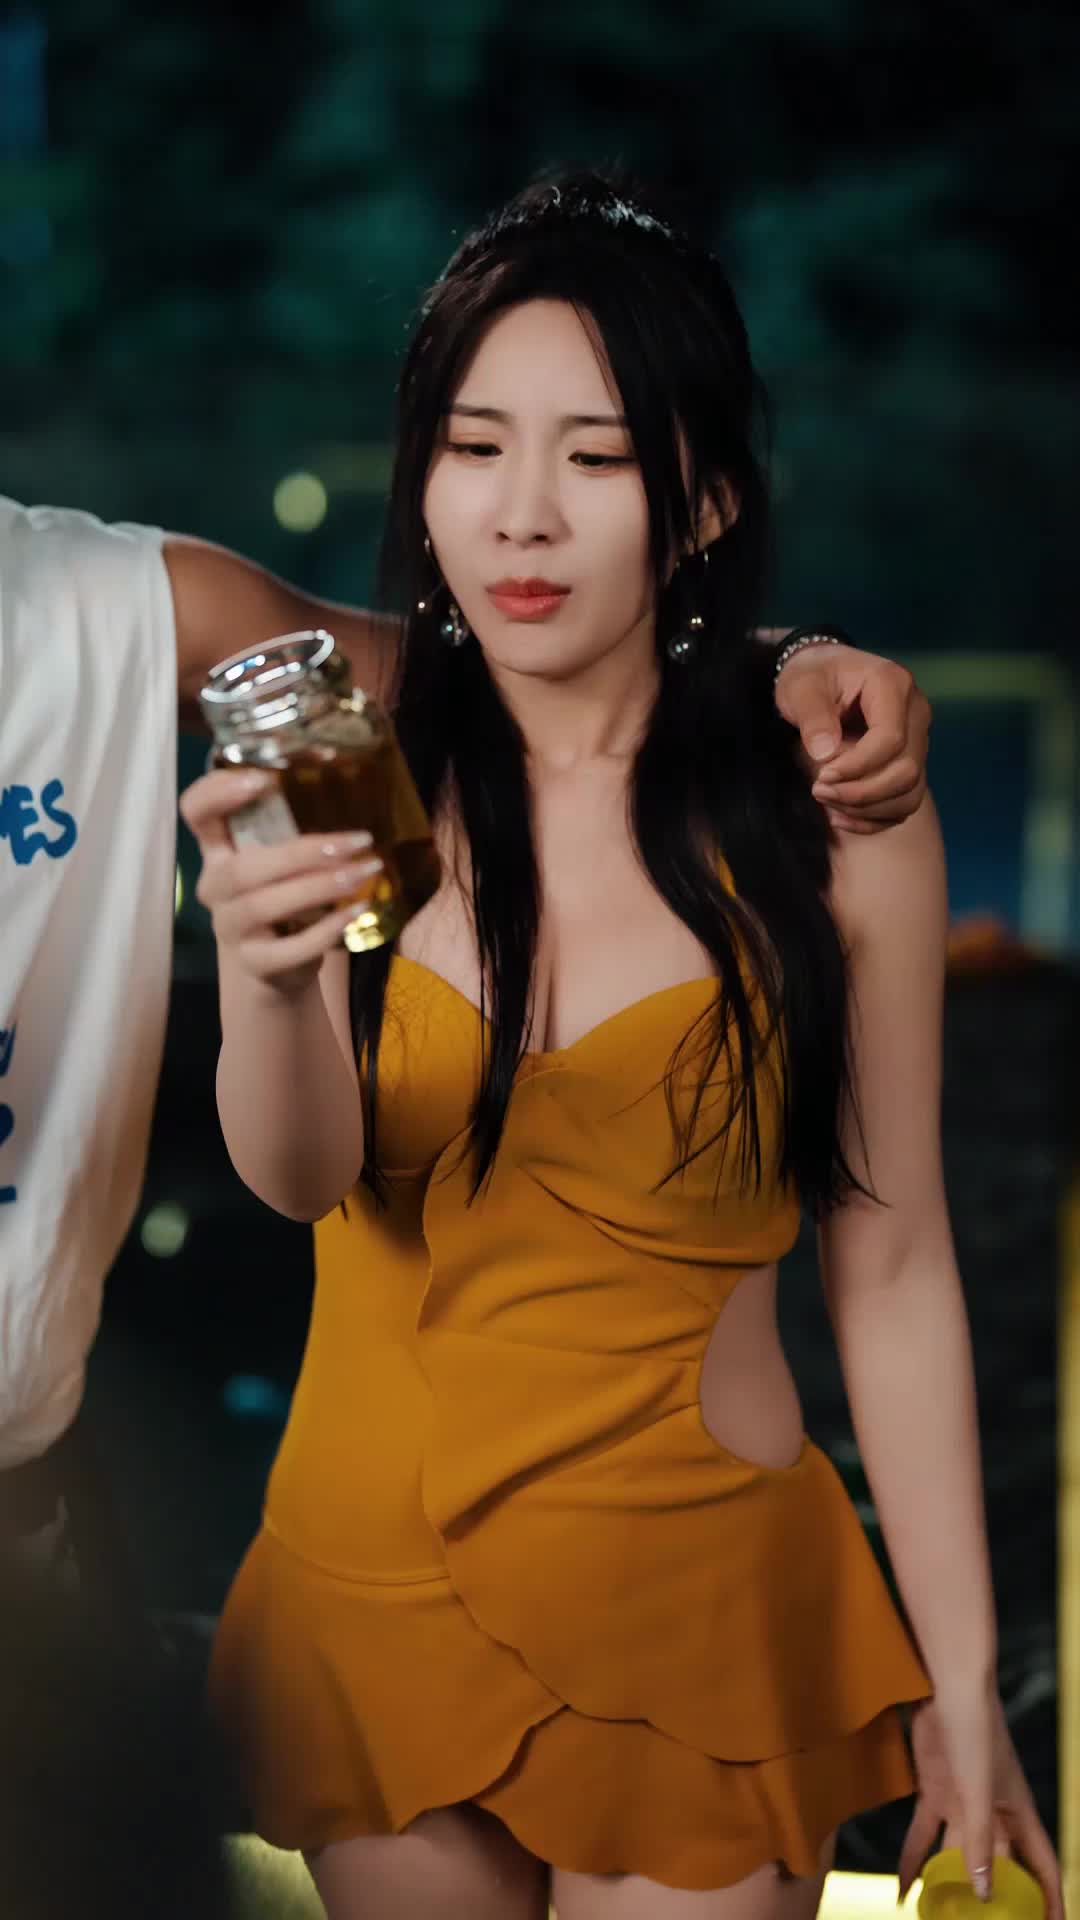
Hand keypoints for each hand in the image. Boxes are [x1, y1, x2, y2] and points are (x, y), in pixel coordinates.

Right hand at [180, 768, 384, 996]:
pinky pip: (289, 948)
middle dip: (303, 852)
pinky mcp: (254, 963)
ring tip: (365, 872)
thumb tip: (350, 786)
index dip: (217, 792)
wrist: (277, 966)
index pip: (196, 812)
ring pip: (264, 905)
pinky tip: (356, 911)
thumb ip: (293, 830)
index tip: (263, 779)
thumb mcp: (282, 860)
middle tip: (359, 841)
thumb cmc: (283, 899)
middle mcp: (216, 887)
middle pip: (243, 868)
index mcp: (218, 851)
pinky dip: (326, 930)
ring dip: (321, 887)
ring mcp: (230, 928)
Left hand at [772, 641, 929, 833]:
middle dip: (860, 792)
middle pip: (906, 770)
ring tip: (826, 801)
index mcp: (893, 684)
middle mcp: (915, 712)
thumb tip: (825, 753)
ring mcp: (918, 739)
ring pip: (909, 792)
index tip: (821, 777)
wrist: (822, 677)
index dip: (856, 767)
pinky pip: (904, 803)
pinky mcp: (911, 762)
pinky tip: (840, 816)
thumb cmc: (812, 677)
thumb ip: (812, 715)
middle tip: (818, 790)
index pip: (890, 739)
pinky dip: (874, 819)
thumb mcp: (801, 687)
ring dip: (866, 809)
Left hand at [897, 1690, 1062, 1919]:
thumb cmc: (977, 1734)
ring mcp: (963, 1804)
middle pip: (999, 1864)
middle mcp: (994, 1813)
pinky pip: (924, 1837)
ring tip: (940, 1916)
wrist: (946, 1689)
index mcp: (1018, 1813)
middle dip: (995, 1897)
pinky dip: (913, 1861)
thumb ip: (980, 1842)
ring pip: (959, 1855)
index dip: (1050, 1898)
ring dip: (950, 1884)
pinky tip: (902, 1888)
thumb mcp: (979, 1792)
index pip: (1043, 1864)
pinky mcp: (934, 1793)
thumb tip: (985, 1892)